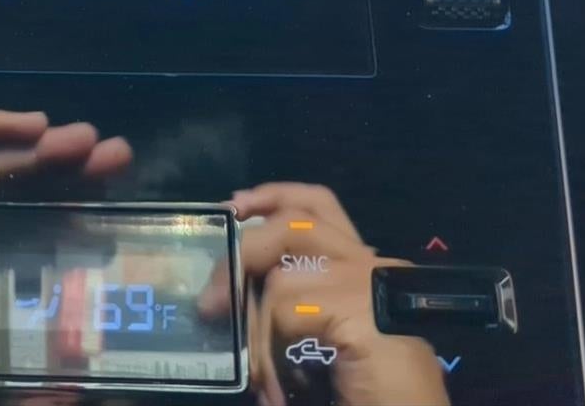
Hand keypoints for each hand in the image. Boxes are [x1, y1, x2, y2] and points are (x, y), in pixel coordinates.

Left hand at [220, 182, 449, 405]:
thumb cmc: (373, 393)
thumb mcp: (324, 342)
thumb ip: (294, 308)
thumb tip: (231, 296)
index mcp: (366, 269)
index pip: (319, 206)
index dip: (274, 197)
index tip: (235, 207)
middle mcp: (373, 266)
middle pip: (296, 221)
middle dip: (245, 251)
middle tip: (211, 300)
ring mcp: (369, 284)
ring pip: (282, 274)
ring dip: (254, 325)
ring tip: (253, 370)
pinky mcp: (360, 309)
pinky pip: (286, 310)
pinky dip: (268, 349)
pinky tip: (275, 386)